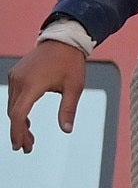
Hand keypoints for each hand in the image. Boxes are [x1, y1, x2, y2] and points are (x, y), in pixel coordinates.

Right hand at [9, 37, 87, 153]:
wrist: (64, 40)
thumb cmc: (71, 63)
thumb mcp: (75, 87)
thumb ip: (68, 109)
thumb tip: (67, 130)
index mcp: (32, 84)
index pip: (18, 114)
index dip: (17, 133)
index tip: (21, 146)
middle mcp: (19, 80)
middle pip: (13, 113)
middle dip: (19, 132)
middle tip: (28, 147)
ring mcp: (15, 76)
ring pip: (12, 106)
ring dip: (18, 122)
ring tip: (29, 137)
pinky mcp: (16, 74)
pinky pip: (14, 96)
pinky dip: (18, 109)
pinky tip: (26, 121)